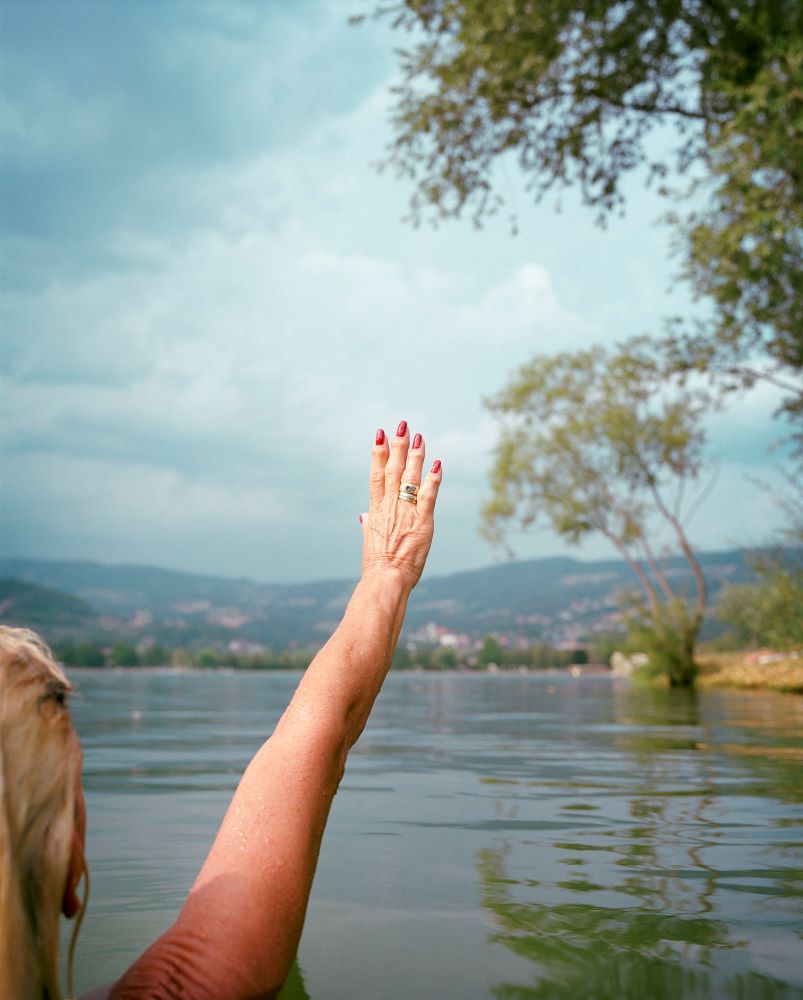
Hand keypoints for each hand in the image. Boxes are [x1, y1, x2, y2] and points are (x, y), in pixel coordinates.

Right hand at [360, 420, 441, 588]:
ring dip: (415, 456)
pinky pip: (429, 496)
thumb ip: (368, 525)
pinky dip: (433, 480)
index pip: (377, 475)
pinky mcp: (423, 522)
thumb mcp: (370, 542)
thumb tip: (363, 517)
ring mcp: (406, 513)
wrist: (386, 579)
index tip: (380, 435)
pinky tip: (438, 464)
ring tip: (419, 437)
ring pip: (411, 478)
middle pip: (393, 470)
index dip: (378, 453)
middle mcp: (390, 507)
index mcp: (376, 510)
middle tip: (402, 425)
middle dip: (398, 446)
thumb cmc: (377, 565)